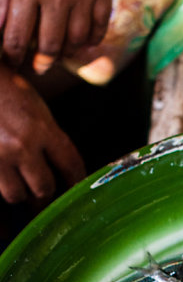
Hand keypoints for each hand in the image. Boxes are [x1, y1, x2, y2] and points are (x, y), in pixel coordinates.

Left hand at [0, 0, 116, 72]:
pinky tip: (82, 41)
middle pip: (50, 45)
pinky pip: (100, 26)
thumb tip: (0, 26)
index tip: (12, 61)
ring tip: (57, 53)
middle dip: (40, 61)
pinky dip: (91, 40)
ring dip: (66, 52)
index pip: (18, 36)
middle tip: (35, 67)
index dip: (13, 55)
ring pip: (77, 40)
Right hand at [0, 63, 85, 203]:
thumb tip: (59, 164)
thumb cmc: (3, 86)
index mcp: (42, 128)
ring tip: (19, 184)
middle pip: (44, 188)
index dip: (77, 181)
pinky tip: (4, 176)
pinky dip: (2, 185)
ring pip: (16, 195)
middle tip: (44, 192)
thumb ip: (48, 134)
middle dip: (45, 192)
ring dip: (20, 193)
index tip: (77, 188)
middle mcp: (22, 145)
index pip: (71, 165)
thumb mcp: (34, 105)